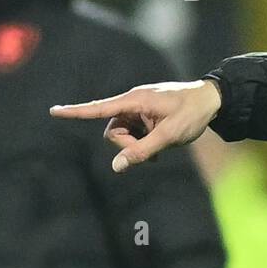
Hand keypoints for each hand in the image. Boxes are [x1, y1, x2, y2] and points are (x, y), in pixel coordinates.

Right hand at [50, 79, 222, 171]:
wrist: (212, 100)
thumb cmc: (192, 114)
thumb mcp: (170, 136)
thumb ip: (143, 151)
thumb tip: (117, 167)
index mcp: (135, 101)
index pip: (99, 108)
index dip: (76, 112)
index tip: (54, 111)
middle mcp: (133, 102)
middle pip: (113, 132)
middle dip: (128, 146)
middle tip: (153, 152)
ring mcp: (139, 108)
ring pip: (124, 135)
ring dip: (137, 145)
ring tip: (161, 146)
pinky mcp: (145, 114)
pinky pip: (135, 132)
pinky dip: (143, 141)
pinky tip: (160, 145)